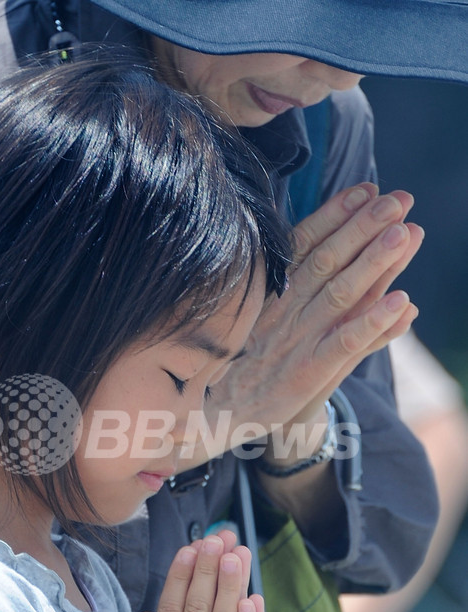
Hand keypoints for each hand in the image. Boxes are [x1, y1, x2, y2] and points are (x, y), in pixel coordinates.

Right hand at [178, 184, 421, 463]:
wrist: (202, 422)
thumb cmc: (224, 368)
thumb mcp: (233, 321)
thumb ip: (263, 286)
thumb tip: (275, 247)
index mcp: (263, 294)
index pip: (303, 245)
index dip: (336, 215)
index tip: (365, 189)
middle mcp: (280, 311)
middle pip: (326, 260)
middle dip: (364, 226)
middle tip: (399, 199)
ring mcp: (293, 341)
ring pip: (340, 293)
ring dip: (375, 261)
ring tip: (408, 232)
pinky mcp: (305, 375)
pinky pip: (344, 344)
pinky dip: (374, 323)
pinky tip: (403, 302)